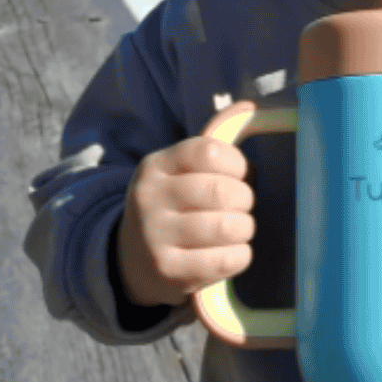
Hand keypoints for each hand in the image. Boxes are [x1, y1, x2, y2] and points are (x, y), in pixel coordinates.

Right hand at [116, 134, 255, 306]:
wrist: (131, 261)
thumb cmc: (174, 208)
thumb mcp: (178, 173)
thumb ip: (211, 150)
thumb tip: (250, 109)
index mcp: (155, 166)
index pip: (209, 151)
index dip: (238, 165)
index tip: (238, 176)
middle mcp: (149, 199)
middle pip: (223, 192)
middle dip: (245, 201)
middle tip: (239, 208)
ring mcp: (155, 237)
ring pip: (229, 227)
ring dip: (244, 229)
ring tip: (235, 230)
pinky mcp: (168, 272)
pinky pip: (227, 260)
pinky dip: (241, 255)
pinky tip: (230, 253)